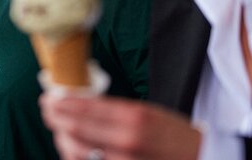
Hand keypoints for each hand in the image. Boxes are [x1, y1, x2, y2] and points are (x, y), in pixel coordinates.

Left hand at [39, 93, 200, 159]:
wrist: (204, 158)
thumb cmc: (175, 136)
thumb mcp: (149, 113)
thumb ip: (115, 111)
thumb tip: (81, 104)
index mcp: (135, 116)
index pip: (85, 107)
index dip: (61, 102)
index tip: (49, 97)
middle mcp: (127, 141)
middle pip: (75, 129)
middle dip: (55, 118)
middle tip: (46, 109)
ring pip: (76, 152)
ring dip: (61, 139)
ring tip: (58, 130)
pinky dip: (75, 157)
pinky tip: (72, 149)